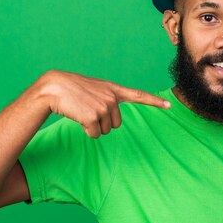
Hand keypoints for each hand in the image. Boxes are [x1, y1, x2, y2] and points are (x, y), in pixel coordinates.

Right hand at [39, 70, 170, 137]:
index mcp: (113, 89)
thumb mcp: (94, 90)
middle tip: (88, 110)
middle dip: (103, 123)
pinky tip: (78, 117)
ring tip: (82, 111)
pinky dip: (86, 131)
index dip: (154, 102)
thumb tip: (111, 119)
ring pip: (106, 130)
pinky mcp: (93, 116)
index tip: (169, 105)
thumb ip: (107, 99)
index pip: (138, 95)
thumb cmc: (71, 90)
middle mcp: (112, 97)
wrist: (53, 87)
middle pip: (116, 124)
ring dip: (93, 126)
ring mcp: (104, 107)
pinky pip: (95, 134)